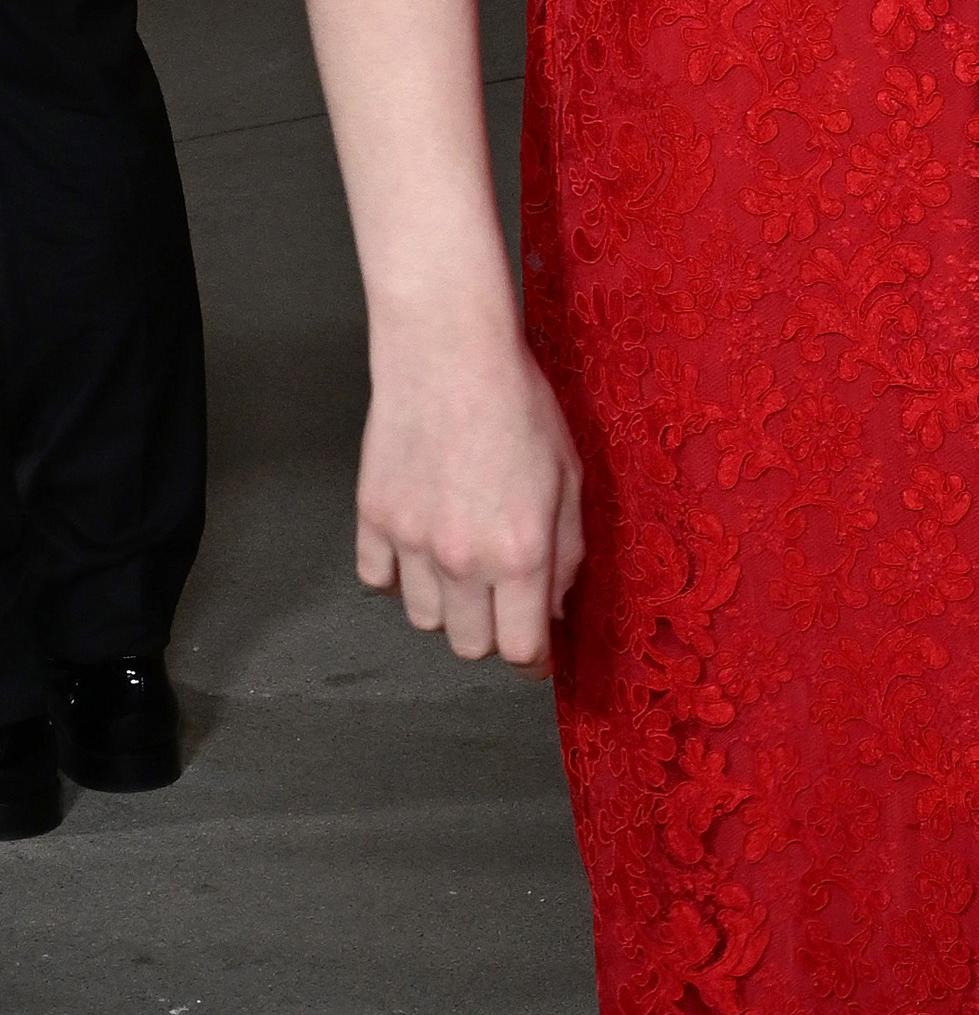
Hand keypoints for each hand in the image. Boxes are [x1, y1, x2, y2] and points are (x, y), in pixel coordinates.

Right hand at [356, 307, 585, 673]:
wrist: (448, 356)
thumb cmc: (518, 407)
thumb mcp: (569, 480)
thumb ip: (567, 553)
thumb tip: (554, 606)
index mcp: (519, 554)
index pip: (519, 649)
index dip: (533, 658)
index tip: (536, 651)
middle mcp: (462, 560)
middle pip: (470, 644)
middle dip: (493, 630)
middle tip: (504, 599)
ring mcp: (411, 542)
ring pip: (424, 619)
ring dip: (447, 605)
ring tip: (464, 563)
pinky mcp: (372, 518)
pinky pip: (378, 580)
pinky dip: (398, 574)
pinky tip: (422, 545)